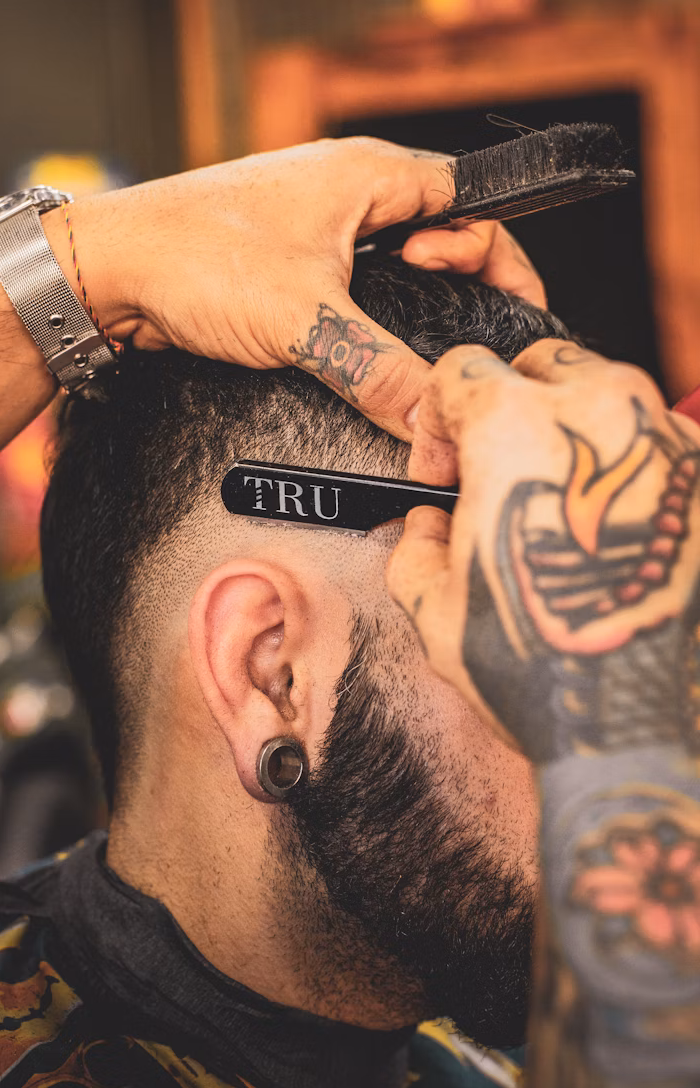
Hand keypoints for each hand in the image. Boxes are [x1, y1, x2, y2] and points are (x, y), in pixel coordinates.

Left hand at [47, 137, 543, 441]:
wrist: (107, 273)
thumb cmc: (195, 260)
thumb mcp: (305, 322)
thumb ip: (380, 372)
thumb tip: (435, 425)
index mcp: (371, 175)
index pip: (475, 206)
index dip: (504, 261)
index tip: (518, 317)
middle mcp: (349, 191)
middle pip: (441, 237)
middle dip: (461, 291)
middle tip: (457, 344)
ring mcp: (316, 226)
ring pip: (394, 268)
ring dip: (411, 312)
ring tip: (413, 357)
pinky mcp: (288, 264)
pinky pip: (352, 290)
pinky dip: (368, 323)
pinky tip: (366, 359)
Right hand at [386, 340, 699, 759]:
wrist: (642, 725)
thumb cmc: (540, 670)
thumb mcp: (435, 610)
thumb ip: (417, 546)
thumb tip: (429, 526)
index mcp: (517, 427)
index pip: (462, 369)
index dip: (436, 418)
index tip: (440, 471)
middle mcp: (603, 411)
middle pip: (542, 362)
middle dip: (509, 403)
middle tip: (498, 475)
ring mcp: (670, 440)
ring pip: (611, 393)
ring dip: (574, 432)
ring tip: (562, 507)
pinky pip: (661, 443)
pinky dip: (630, 469)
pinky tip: (615, 534)